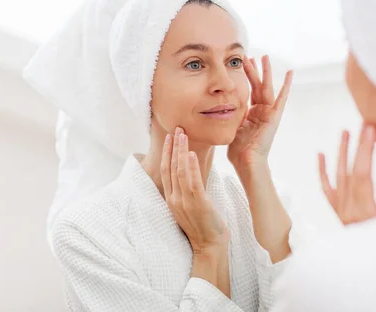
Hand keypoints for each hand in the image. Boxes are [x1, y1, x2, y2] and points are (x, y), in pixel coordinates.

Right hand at [161, 127, 228, 252]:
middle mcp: (174, 199)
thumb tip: (189, 171)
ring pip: (180, 171)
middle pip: (170, 167)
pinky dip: (191, 166)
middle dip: (173, 147)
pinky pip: (192, 182)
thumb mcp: (189, 205)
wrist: (209, 245)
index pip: (166, 171)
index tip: (170, 138)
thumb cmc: (202, 224)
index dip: (167, 153)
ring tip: (184, 135)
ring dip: (181, 151)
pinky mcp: (198, 204)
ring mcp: (184, 202)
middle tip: (176, 129)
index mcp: (171, 199)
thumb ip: (186, 189)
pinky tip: (191, 154)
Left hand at [227, 55, 292, 169]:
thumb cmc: (238, 150)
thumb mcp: (231, 127)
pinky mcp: (274, 116)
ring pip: (267, 87)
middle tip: (250, 55)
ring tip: (265, 57)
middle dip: (253, 70)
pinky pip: (281, 98)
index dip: (245, 77)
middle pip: (257, 86)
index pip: (248, 90)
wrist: (247, 162)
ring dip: (266, 72)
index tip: (241, 63)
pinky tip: (290, 73)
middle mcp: (261, 112)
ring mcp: (268, 113)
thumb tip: (216, 105)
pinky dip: (286, 86)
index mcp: (251, 114)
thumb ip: (229, 115)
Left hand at [318, 125, 375, 224]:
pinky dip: (322, 171)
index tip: (370, 130)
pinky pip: (326, 189)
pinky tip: (320, 154)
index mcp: (363, 212)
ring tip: (344, 132)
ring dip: (341, 153)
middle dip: (357, 146)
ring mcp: (340, 210)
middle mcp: (348, 209)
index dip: (365, 150)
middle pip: (350, 171)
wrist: (368, 269)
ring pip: (338, 176)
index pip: (363, 173)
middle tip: (364, 125)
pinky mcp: (337, 213)